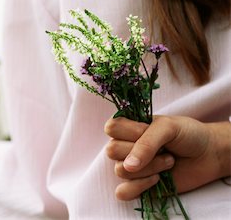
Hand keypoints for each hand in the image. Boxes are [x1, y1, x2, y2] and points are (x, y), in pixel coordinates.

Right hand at [104, 115, 230, 200]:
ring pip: (121, 170)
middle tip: (163, 149)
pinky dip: (139, 187)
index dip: (128, 131)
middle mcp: (126, 146)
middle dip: (141, 151)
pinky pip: (123, 192)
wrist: (208, 154)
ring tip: (168, 161)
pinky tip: (157, 180)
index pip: (110, 128)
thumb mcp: (168, 127)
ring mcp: (131, 167)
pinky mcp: (138, 186)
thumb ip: (146, 143)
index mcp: (128, 127)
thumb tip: (128, 166)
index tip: (147, 131)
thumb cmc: (187, 134)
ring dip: (149, 167)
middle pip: (112, 150)